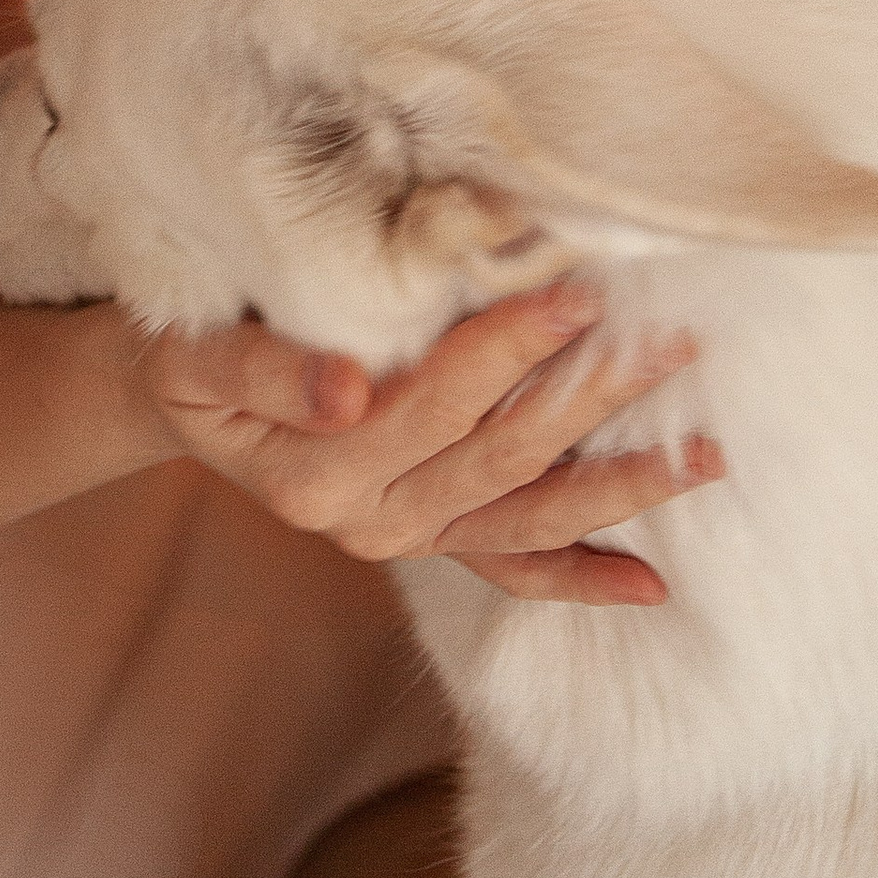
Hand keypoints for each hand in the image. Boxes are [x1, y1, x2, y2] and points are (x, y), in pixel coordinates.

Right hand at [141, 288, 718, 609]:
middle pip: (502, 454)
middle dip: (592, 398)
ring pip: (529, 514)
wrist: (173, 396)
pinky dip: (580, 577)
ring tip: (704, 453)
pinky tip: (651, 587)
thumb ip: (265, 367)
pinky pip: (511, 565)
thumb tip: (349, 390)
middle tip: (671, 342)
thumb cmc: (186, 352)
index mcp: (319, 473)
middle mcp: (370, 521)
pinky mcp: (430, 537)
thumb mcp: (195, 349)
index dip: (509, 346)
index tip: (579, 291)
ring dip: (620, 488)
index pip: (437, 398)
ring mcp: (406, 537)